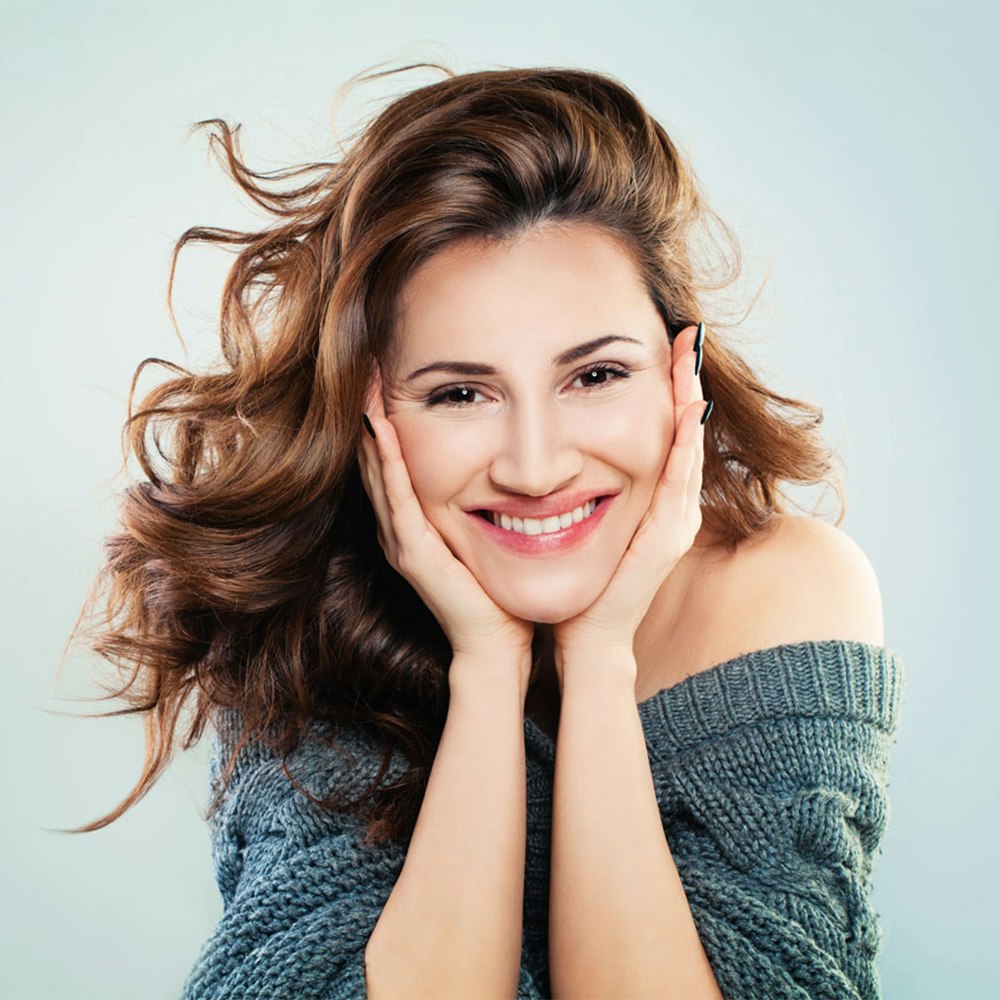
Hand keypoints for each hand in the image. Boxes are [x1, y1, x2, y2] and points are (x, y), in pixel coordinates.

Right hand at [356, 367, 535, 663]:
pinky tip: (380, 430)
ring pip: (378, 474)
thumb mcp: (487, 533)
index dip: (387, 421)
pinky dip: (387, 462)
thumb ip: (487, 502)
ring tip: (365, 385)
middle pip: (377, 461)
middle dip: (371, 414)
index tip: (388, 376)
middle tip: (367, 366)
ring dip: (371, 429)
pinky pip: (397, 499)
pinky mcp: (414, 553)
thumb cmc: (499, 591)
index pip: (395, 462)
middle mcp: (400, 530)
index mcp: (416, 523)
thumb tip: (510, 464)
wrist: (496, 645)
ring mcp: (401, 542)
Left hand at [552, 322, 709, 665]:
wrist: (585, 632)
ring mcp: (676, 522)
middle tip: (688, 334)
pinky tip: (689, 410)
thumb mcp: (585, 517)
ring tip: (690, 357)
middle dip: (687, 382)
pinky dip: (685, 444)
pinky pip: (679, 480)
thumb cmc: (581, 577)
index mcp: (655, 500)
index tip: (667, 344)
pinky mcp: (668, 537)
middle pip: (687, 432)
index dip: (670, 388)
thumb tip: (563, 446)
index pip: (668, 432)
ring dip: (691, 401)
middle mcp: (673, 506)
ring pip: (689, 448)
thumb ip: (584, 483)